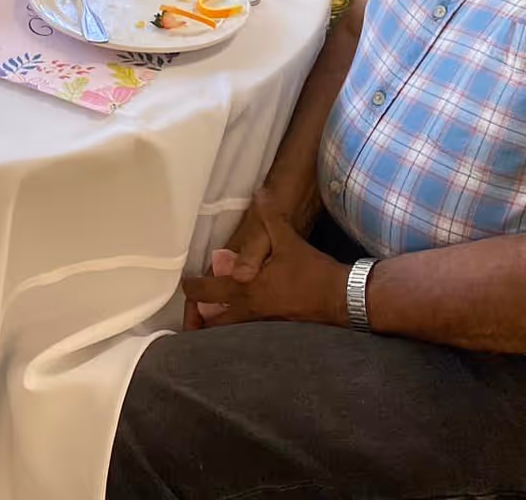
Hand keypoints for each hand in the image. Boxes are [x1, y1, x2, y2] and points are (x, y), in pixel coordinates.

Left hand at [180, 191, 348, 328]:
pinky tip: (238, 318)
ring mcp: (262, 324)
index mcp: (246, 290)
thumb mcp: (289, 241)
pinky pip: (246, 332)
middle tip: (190, 311)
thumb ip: (270, 217)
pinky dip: (235, 328)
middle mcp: (249, 311)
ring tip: (207, 317)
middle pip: (211, 323)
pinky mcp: (274, 330)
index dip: (191, 288)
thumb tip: (260, 193)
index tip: (184, 283)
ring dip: (215, 324)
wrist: (341, 298)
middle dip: (197, 318)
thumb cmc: (312, 272)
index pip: (206, 292)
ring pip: (229, 331)